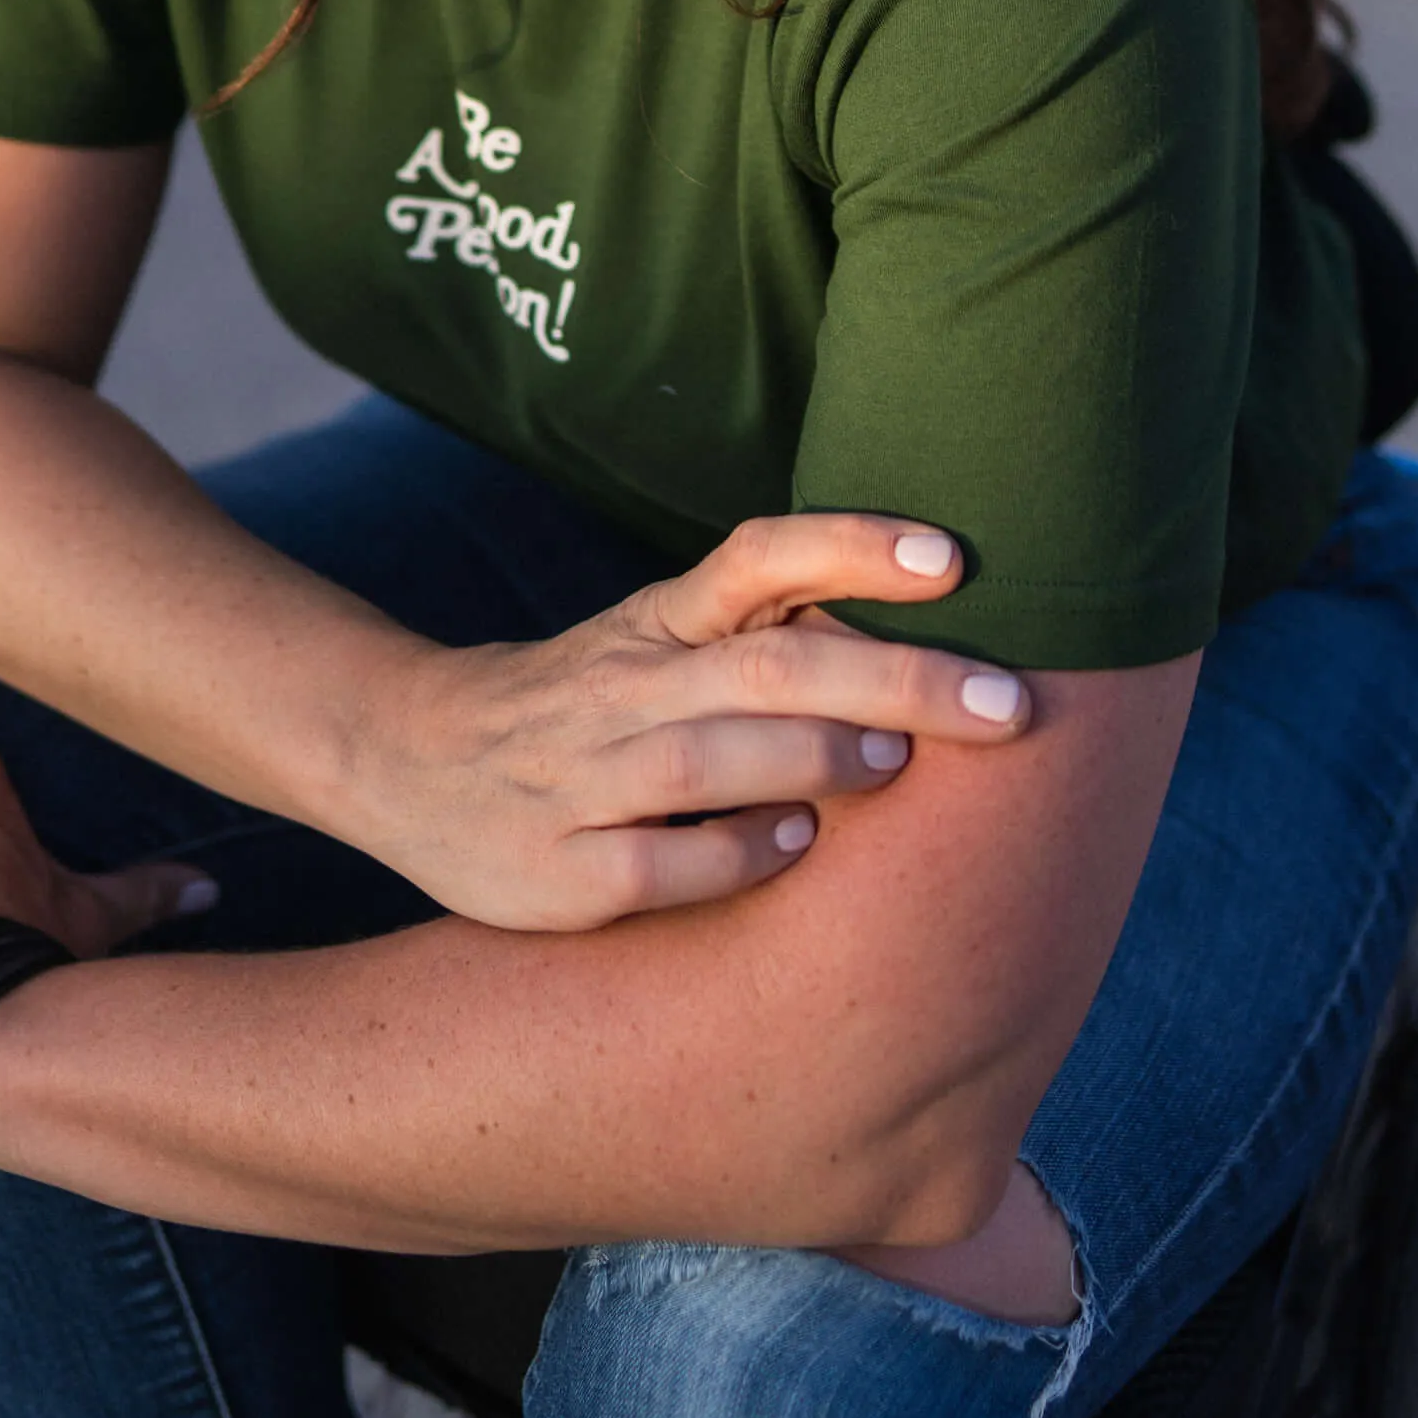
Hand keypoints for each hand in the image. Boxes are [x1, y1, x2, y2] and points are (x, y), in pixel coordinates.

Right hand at [353, 514, 1032, 932]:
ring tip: (900, 763)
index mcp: (658, 622)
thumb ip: (766, 632)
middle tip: (1007, 701)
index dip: (855, 546)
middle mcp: (626, 685)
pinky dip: (734, 854)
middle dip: (896, 677)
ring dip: (814, 758)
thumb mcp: (656, 640)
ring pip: (709, 757)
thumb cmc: (581, 702)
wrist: (410, 758)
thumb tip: (931, 628)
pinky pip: (660, 863)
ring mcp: (586, 777)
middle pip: (768, 663)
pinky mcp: (561, 870)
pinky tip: (797, 849)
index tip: (956, 559)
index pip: (759, 557)